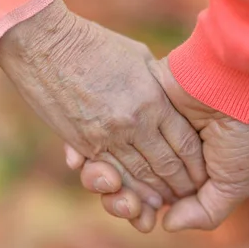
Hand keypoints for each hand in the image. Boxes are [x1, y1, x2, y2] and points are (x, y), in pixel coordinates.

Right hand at [0, 0, 206, 214]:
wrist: (44, 44)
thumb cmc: (94, 44)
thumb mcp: (137, 58)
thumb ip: (157, 84)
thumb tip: (171, 101)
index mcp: (152, 99)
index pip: (185, 143)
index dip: (197, 164)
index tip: (203, 173)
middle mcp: (133, 123)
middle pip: (166, 166)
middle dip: (180, 185)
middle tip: (188, 195)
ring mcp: (106, 136)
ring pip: (139, 176)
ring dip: (154, 194)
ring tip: (164, 203)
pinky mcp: (82, 144)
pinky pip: (109, 173)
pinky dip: (125, 189)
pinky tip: (135, 198)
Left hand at [67, 57, 248, 231]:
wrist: (234, 81)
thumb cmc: (241, 134)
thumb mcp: (235, 183)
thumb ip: (204, 212)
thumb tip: (165, 223)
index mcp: (184, 172)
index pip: (152, 199)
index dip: (141, 214)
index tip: (142, 222)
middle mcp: (159, 152)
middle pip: (125, 184)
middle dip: (120, 201)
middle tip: (127, 206)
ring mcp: (142, 130)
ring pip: (109, 161)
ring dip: (102, 178)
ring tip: (111, 182)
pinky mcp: (127, 109)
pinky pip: (100, 133)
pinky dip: (90, 150)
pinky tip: (85, 161)